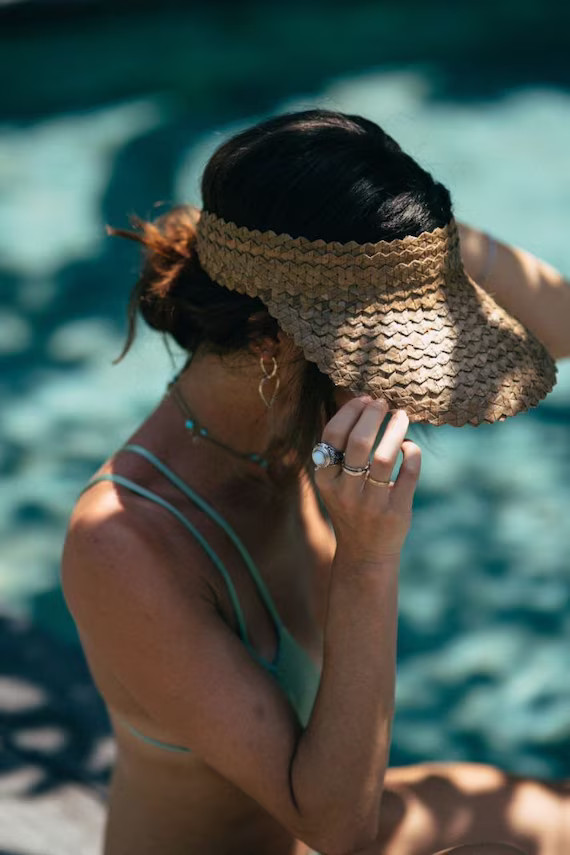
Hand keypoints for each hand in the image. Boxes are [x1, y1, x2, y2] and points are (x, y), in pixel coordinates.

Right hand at [314, 397, 420, 564]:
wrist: (365, 553)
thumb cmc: (351, 506)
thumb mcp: (335, 482)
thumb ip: (342, 450)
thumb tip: (360, 402)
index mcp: (325, 480)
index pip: (333, 435)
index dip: (350, 411)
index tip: (365, 399)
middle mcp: (345, 491)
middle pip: (359, 442)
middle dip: (373, 415)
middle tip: (384, 403)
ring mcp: (371, 503)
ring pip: (385, 456)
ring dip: (396, 429)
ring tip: (402, 416)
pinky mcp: (396, 512)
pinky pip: (408, 473)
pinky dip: (412, 453)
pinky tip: (409, 446)